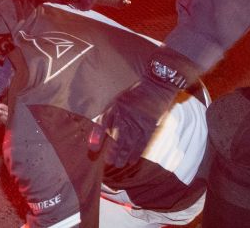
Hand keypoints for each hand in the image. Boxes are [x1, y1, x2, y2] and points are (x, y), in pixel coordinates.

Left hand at [88, 47, 197, 167]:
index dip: (97, 136)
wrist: (156, 86)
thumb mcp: (117, 101)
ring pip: (130, 142)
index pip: (103, 122)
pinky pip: (143, 142)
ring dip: (123, 154)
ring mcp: (138, 121)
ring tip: (118, 164)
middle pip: (118, 136)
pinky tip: (132, 160)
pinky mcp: (150, 126)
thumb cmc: (133, 96)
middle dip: (113, 150)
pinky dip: (137, 152)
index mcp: (115, 107)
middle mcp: (125, 115)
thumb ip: (108, 116)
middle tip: (109, 162)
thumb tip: (99, 130)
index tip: (93, 149)